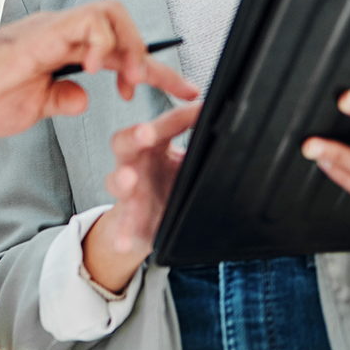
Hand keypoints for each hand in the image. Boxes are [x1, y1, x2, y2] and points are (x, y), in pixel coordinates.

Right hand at [0, 1, 196, 137]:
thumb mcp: (31, 107)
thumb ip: (58, 99)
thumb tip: (84, 97)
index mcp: (61, 50)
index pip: (119, 53)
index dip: (157, 73)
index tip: (183, 93)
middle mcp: (61, 33)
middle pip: (124, 25)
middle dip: (153, 57)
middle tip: (157, 90)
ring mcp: (52, 29)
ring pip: (112, 14)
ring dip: (132, 47)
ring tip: (132, 81)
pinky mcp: (42, 33)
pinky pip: (88, 21)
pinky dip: (103, 42)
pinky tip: (97, 69)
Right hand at [83, 102, 201, 291]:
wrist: (152, 221)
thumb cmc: (169, 183)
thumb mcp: (189, 163)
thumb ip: (204, 147)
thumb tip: (233, 126)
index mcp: (155, 145)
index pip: (165, 124)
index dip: (181, 116)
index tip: (200, 108)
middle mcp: (136, 163)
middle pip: (125, 141)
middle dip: (134, 135)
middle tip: (145, 133)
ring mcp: (128, 191)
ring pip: (117, 180)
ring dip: (122, 179)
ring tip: (130, 180)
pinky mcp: (127, 218)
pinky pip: (122, 225)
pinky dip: (122, 234)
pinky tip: (124, 241)